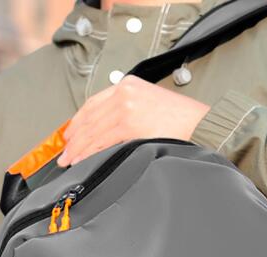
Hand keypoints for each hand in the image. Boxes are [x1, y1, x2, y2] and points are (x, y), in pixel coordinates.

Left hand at [57, 75, 209, 166]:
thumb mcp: (152, 105)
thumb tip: (108, 132)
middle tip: (64, 153)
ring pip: (93, 131)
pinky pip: (102, 141)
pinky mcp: (129, 124)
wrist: (202, 125)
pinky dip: (88, 152)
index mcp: (129, 84)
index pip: (94, 103)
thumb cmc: (183, 121)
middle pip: (89, 117)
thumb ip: (129, 110)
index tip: (70, 135)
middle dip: (74, 138)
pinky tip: (82, 161)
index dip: (78, 121)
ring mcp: (126, 107)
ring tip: (69, 161)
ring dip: (78, 148)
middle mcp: (124, 92)